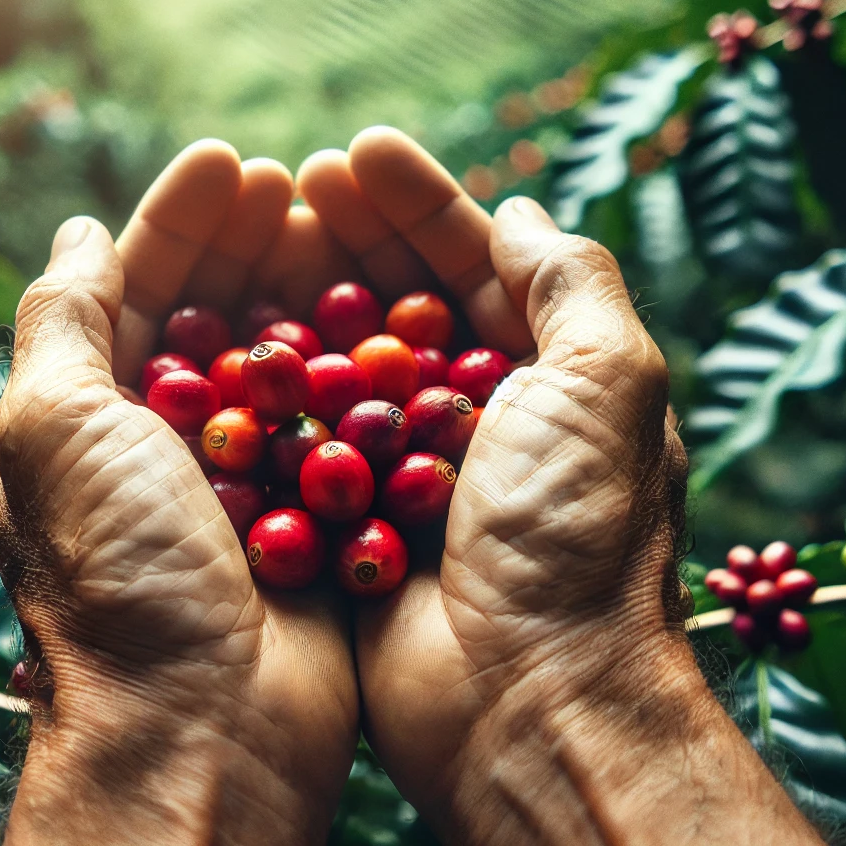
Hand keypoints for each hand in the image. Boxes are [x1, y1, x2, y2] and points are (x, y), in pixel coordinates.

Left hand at [0, 143, 359, 845]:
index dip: (179, 219)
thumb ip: (63, 320)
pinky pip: (334, 412)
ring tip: (339, 226)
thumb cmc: (120, 570)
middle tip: (294, 178)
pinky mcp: (313, 503)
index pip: (138, 287)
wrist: (209, 719)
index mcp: (97, 413)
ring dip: (306, 286)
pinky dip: (354, 360)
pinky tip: (380, 315)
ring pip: (281, 352)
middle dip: (249, 239)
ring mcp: (248, 469)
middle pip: (215, 308)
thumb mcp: (56, 427)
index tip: (229, 161)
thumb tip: (77, 232)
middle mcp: (170, 437)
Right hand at [299, 128, 821, 845]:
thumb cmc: (573, 529)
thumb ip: (570, 283)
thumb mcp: (608, 381)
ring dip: (307, 294)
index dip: (420, 201)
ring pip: (347, 355)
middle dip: (356, 232)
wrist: (524, 697)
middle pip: (402, 297)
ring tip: (261, 233)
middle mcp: (475, 411)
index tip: (359, 148)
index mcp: (544, 374)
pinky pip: (308, 430)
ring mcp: (408, 463)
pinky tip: (238, 334)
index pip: (475, 261)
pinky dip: (277, 383)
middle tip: (299, 175)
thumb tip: (521, 211)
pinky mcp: (353, 512)